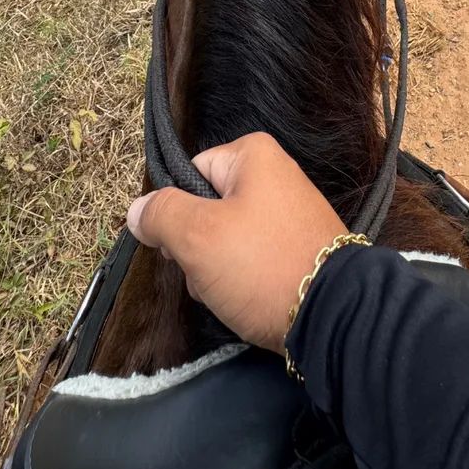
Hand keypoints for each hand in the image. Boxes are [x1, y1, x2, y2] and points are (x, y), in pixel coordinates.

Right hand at [127, 132, 346, 354]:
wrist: (331, 314)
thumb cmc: (262, 263)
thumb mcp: (198, 235)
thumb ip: (161, 215)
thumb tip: (137, 210)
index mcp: (253, 154)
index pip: (189, 176)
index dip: (177, 214)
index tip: (184, 245)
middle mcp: (275, 174)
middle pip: (206, 209)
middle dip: (197, 248)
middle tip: (210, 271)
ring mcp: (288, 213)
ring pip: (225, 240)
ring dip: (216, 270)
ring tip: (231, 290)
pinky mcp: (298, 247)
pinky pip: (252, 257)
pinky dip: (243, 279)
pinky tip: (248, 299)